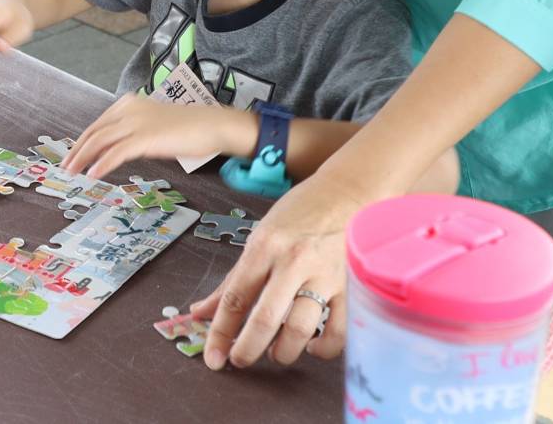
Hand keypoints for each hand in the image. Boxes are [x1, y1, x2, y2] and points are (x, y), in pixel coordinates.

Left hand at [62, 96, 233, 178]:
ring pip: (100, 141)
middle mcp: (129, 110)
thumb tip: (114, 150)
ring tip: (73, 172)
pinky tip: (93, 174)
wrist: (212, 126)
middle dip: (77, 150)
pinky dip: (101, 164)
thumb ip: (132, 133)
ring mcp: (136, 123)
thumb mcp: (152, 125)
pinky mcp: (145, 138)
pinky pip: (116, 153)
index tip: (73, 154)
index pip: (98, 124)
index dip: (82, 140)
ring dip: (83, 158)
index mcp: (129, 104)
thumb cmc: (188, 128)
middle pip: (94, 131)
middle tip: (66, 166)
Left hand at [188, 171, 360, 370]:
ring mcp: (324, 274)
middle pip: (266, 318)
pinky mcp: (352, 285)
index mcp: (264, 247)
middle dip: (247, 349)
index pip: (235, 297)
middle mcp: (293, 261)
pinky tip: (314, 346)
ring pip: (301, 329)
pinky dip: (323, 348)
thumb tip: (201, 311)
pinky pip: (338, 331)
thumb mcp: (260, 237)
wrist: (349, 191)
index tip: (213, 357)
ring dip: (284, 351)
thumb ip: (233, 279)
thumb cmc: (300, 213)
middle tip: (240, 360)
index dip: (220, 332)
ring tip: (276, 352)